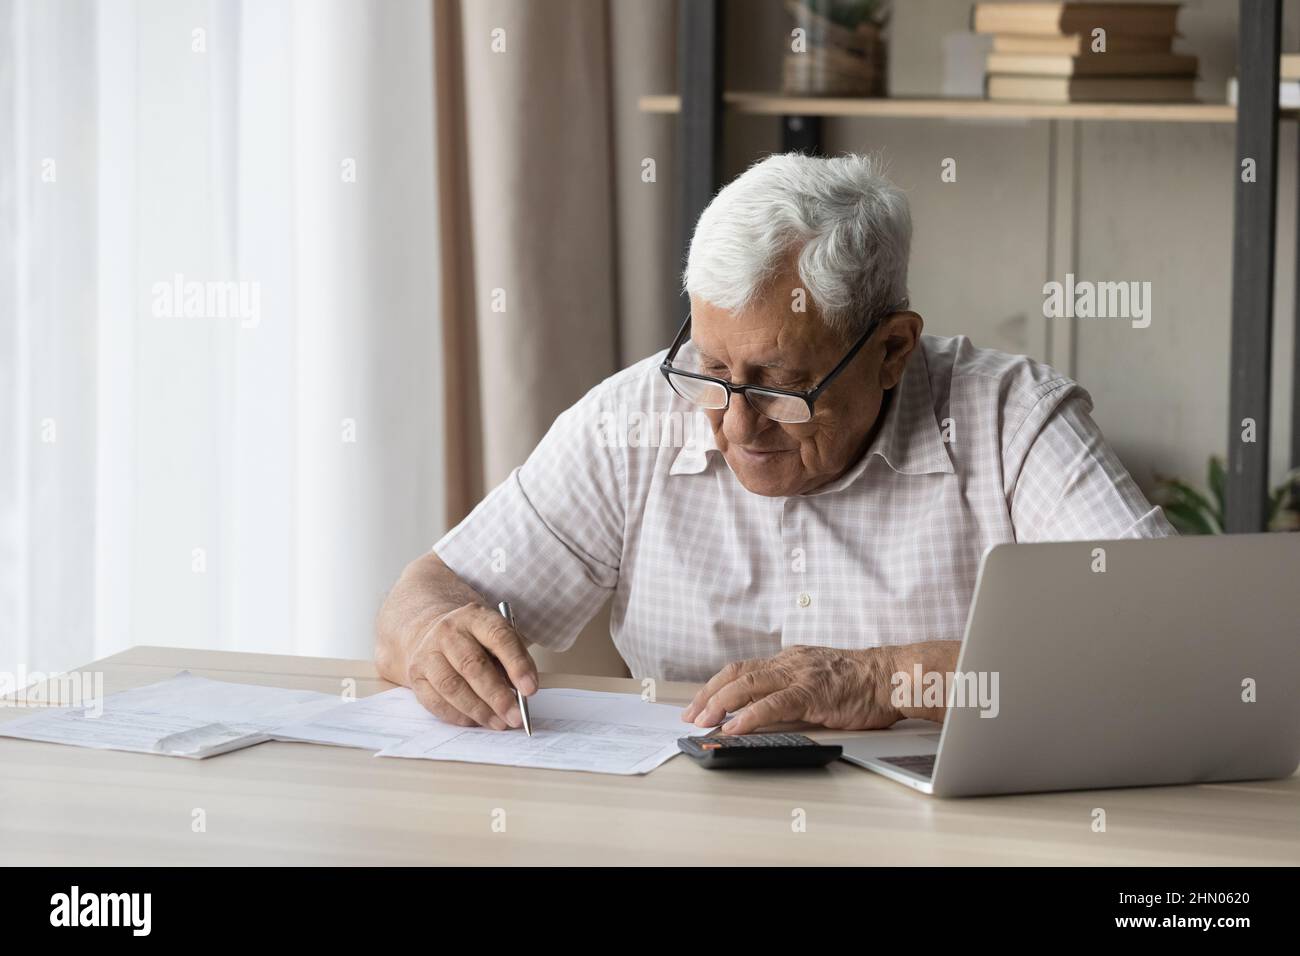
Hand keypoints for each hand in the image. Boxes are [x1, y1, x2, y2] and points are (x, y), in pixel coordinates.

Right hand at [406, 603, 537, 729]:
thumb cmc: (474, 641)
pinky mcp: (416, 675)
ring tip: (499, 723)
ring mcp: (428, 653)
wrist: (431, 632)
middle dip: (497, 696)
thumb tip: (522, 693)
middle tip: (515, 717)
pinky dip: (458, 716)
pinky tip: (475, 721)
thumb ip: (511, 660)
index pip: (499, 637)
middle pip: (473, 665)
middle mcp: (448, 632)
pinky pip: (436, 701)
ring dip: (478, 710)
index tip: (530, 690)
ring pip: (452, 686)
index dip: (517, 665)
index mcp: (476, 616)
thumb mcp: (497, 638)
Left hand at [681, 645, 901, 733]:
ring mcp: (799, 675)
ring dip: (721, 704)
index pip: (742, 669)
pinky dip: (749, 716)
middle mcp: (789, 663)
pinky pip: (774, 704)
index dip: (716, 686)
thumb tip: (763, 712)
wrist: (892, 676)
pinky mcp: (812, 692)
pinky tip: (734, 727)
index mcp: (789, 660)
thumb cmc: (862, 683)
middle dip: (709, 695)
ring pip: (748, 684)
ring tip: (704, 721)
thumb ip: (793, 691)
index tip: (699, 704)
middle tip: (691, 716)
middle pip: (736, 674)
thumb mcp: (819, 680)